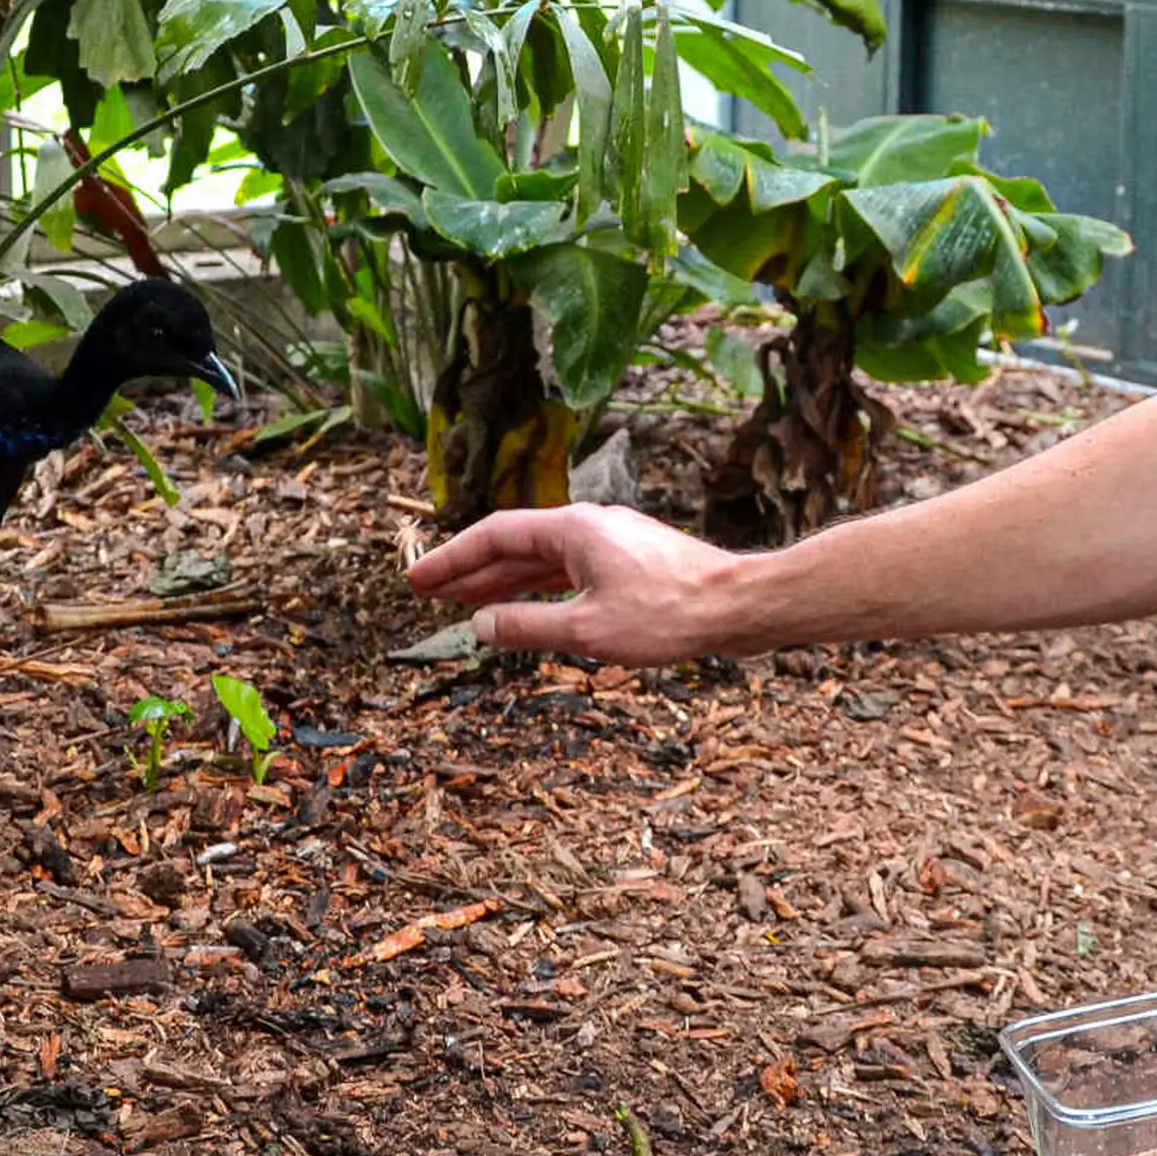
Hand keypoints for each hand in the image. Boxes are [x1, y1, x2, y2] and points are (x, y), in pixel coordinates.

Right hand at [404, 505, 744, 663]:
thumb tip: (478, 625)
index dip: (450, 560)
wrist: (740, 605)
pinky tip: (528, 610)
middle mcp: (588, 526)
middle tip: (426, 594)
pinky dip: (540, 591)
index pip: (493, 536)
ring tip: (465, 606)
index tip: (416, 580)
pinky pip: (569, 573)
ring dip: (502, 583)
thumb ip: (527, 627)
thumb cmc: (670, 614)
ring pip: (543, 562)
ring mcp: (612, 543)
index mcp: (571, 528)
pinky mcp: (631, 564)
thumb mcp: (587, 629)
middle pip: (515, 546)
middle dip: (469, 572)